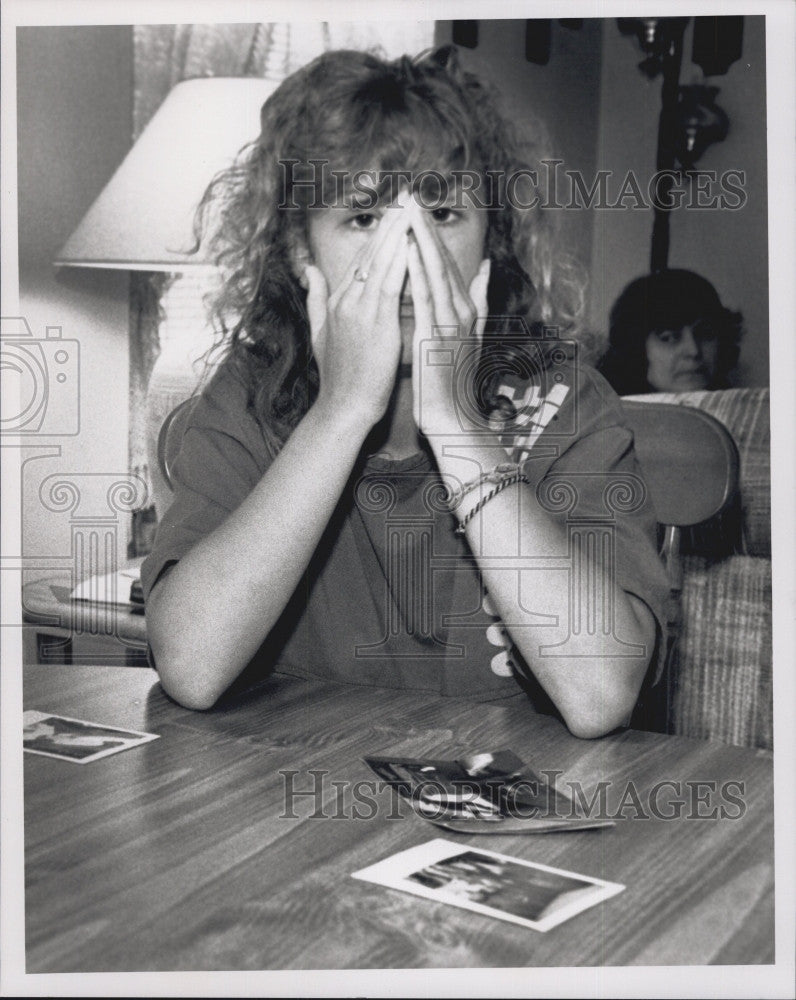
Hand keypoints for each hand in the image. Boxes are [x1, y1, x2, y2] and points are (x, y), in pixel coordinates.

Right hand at [305, 195, 409, 425]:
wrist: (343, 406)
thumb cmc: (339, 377)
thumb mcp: (318, 333)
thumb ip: (315, 298)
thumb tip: (308, 269)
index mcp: (337, 301)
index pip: (361, 259)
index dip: (378, 233)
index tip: (393, 210)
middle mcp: (346, 300)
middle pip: (370, 253)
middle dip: (389, 223)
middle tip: (406, 195)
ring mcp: (359, 310)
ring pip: (381, 262)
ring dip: (397, 232)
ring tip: (411, 207)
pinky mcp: (375, 323)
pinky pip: (391, 284)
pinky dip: (401, 260)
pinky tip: (411, 242)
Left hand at [407, 200, 489, 434]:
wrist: (454, 419)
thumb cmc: (453, 381)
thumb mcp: (468, 336)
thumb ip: (478, 299)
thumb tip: (486, 267)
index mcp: (464, 309)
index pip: (445, 264)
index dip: (431, 234)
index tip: (416, 207)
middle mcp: (462, 310)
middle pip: (442, 259)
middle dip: (426, 225)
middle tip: (410, 194)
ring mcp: (453, 322)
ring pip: (436, 270)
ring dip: (422, 237)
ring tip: (408, 209)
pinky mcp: (440, 336)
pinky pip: (428, 295)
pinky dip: (420, 270)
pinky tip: (410, 248)